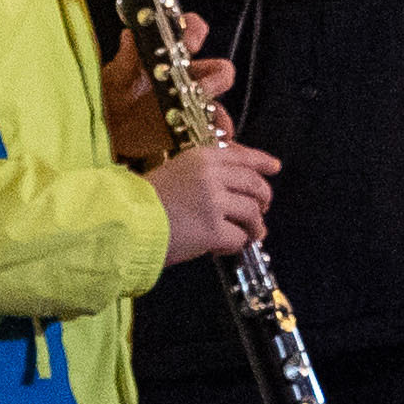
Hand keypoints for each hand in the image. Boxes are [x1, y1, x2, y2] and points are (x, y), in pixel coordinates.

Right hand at [148, 135, 279, 262]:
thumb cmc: (145, 200)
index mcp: (202, 157)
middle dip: (264, 198)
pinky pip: (239, 237)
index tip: (275, 167)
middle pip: (254, 184)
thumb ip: (205, 174)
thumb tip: (235, 186)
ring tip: (249, 236)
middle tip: (263, 210)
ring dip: (255, 226)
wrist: (127, 222)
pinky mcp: (213, 229)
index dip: (262, 162)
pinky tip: (223, 248)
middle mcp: (212, 175)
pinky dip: (236, 245)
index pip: (242, 155)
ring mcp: (214, 202)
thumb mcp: (176, 172)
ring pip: (252, 212)